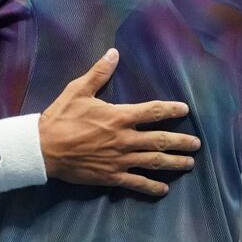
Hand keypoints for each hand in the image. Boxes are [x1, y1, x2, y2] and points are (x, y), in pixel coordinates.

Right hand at [39, 49, 199, 195]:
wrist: (44, 148)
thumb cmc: (61, 117)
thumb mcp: (78, 90)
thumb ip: (99, 73)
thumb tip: (113, 53)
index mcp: (119, 116)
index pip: (153, 112)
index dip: (171, 110)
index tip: (184, 110)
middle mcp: (125, 139)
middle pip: (161, 140)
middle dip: (181, 141)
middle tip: (197, 143)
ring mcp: (120, 160)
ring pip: (154, 162)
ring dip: (174, 162)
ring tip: (189, 163)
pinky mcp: (112, 176)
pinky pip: (137, 183)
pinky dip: (152, 186)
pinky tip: (163, 188)